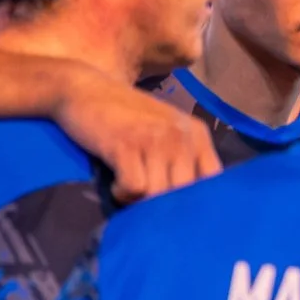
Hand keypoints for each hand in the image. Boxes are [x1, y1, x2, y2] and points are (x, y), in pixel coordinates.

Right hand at [46, 68, 220, 200]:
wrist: (86, 89)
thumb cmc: (126, 119)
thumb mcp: (164, 133)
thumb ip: (182, 162)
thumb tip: (189, 208)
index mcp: (197, 134)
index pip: (213, 180)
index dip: (195, 202)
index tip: (174, 209)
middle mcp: (181, 135)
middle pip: (184, 194)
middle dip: (163, 207)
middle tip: (143, 201)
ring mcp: (154, 138)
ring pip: (159, 194)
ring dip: (139, 201)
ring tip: (127, 187)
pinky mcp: (126, 144)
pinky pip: (134, 188)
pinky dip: (122, 194)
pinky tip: (115, 183)